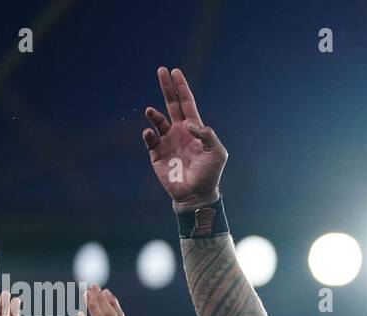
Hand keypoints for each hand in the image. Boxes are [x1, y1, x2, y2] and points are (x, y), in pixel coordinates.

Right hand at [143, 66, 226, 210]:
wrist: (196, 194)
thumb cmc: (210, 174)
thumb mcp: (217, 153)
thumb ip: (207, 135)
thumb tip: (188, 123)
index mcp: (193, 129)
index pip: (187, 103)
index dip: (181, 87)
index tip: (175, 71)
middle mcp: (179, 131)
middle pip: (171, 104)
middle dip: (167, 87)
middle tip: (161, 70)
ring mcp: (167, 142)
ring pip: (157, 121)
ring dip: (154, 115)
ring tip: (151, 111)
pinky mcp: (156, 154)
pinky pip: (150, 139)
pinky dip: (148, 134)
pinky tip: (150, 132)